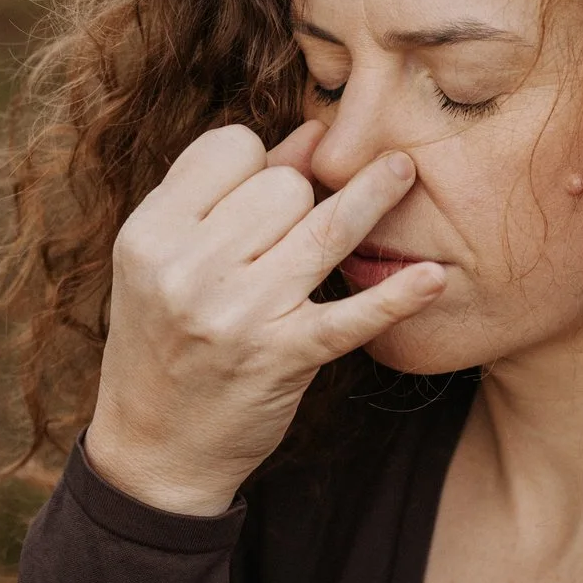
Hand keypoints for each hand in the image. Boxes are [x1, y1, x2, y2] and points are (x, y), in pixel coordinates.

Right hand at [83, 120, 446, 514]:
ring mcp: (239, 314)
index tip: (259, 189)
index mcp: (149, 234)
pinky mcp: (284, 357)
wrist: (154, 451)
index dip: (256, 161)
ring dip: (372, 196)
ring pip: (323, 226)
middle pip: (283, 186)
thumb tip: (315, 131)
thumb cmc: (165, 341)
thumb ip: (233, 193)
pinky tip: (432, 277)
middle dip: (298, 198)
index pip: (229, 149)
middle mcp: (190, 269)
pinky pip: (351, 315)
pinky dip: (396, 298)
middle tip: (286, 238)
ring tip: (405, 171)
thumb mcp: (171, 261)